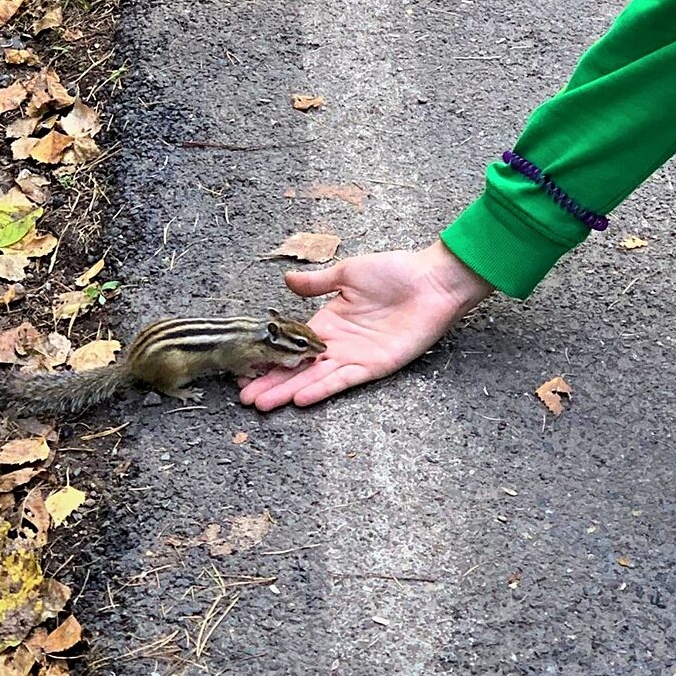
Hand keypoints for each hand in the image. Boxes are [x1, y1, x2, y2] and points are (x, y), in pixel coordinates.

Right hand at [239, 240, 493, 408]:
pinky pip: (343, 380)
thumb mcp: (348, 272)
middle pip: (298, 367)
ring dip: (288, 390)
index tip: (244, 367)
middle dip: (271, 381)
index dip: (269, 356)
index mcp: (329, 321)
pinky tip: (300, 397)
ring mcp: (355, 356)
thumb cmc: (395, 271)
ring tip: (261, 403)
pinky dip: (322, 388)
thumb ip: (317, 282)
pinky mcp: (374, 365)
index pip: (292, 344)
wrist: (433, 281)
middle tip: (243, 396)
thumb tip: (286, 281)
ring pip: (315, 378)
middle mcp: (338, 343)